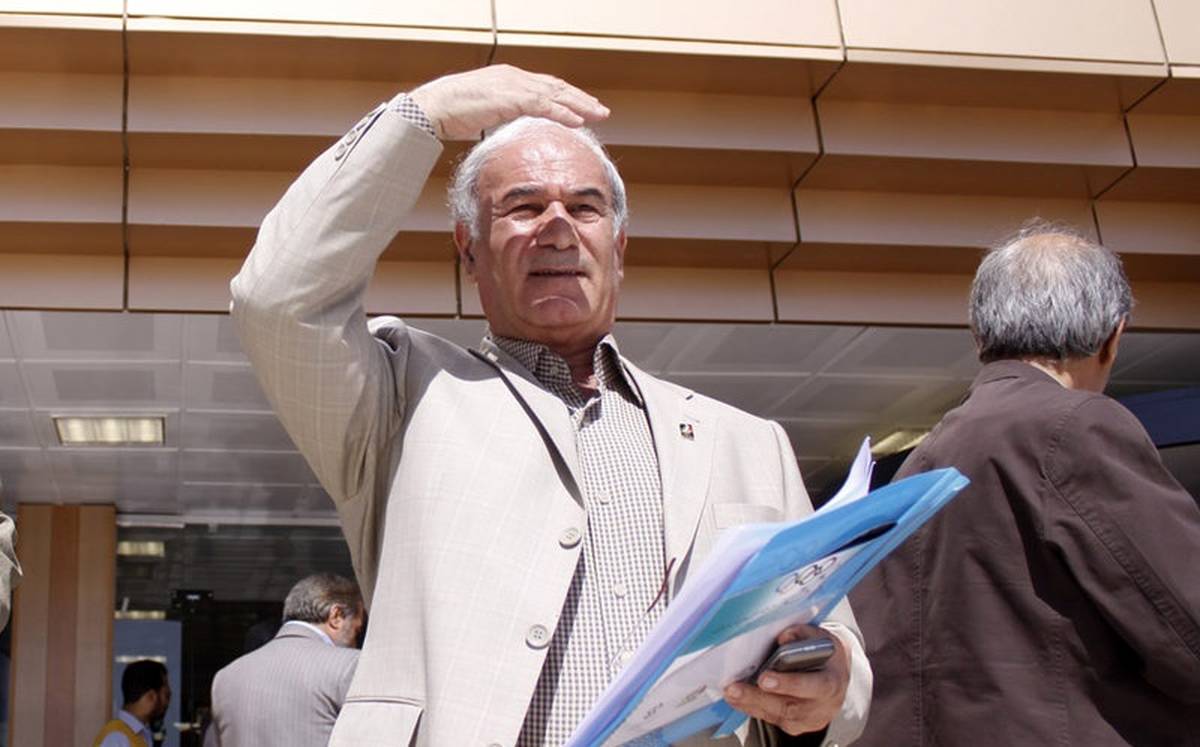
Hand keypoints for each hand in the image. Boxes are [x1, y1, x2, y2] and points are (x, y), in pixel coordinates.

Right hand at [408, 64, 609, 139]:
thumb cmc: (452, 112)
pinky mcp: (511, 98)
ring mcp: (513, 85)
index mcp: (509, 79)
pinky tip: (578, 121)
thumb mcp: (483, 111)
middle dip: (580, 99)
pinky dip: (563, 113)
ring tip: (598, 115)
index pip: (545, 86)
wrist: (434, 107)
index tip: (583, 106)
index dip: (566, 97)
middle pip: (556, 87)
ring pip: (555, 94)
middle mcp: (515, 77)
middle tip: (601, 110)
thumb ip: (500, 113)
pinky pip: (544, 105)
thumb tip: (507, 125)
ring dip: (579, 105)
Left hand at [724, 625, 849, 736]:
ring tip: (729, 691)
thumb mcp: (822, 639)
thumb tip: (783, 637)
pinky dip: (751, 707)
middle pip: (787, 706)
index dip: (788, 683)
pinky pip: (770, 718)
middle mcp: (820, 707)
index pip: (812, 686)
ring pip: (775, 715)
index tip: (764, 678)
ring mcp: (806, 720)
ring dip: (749, 703)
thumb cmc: (826, 657)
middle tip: (734, 688)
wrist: (836, 680)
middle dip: (757, 697)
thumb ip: (803, 634)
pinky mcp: (794, 726)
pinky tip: (736, 698)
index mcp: (831, 684)